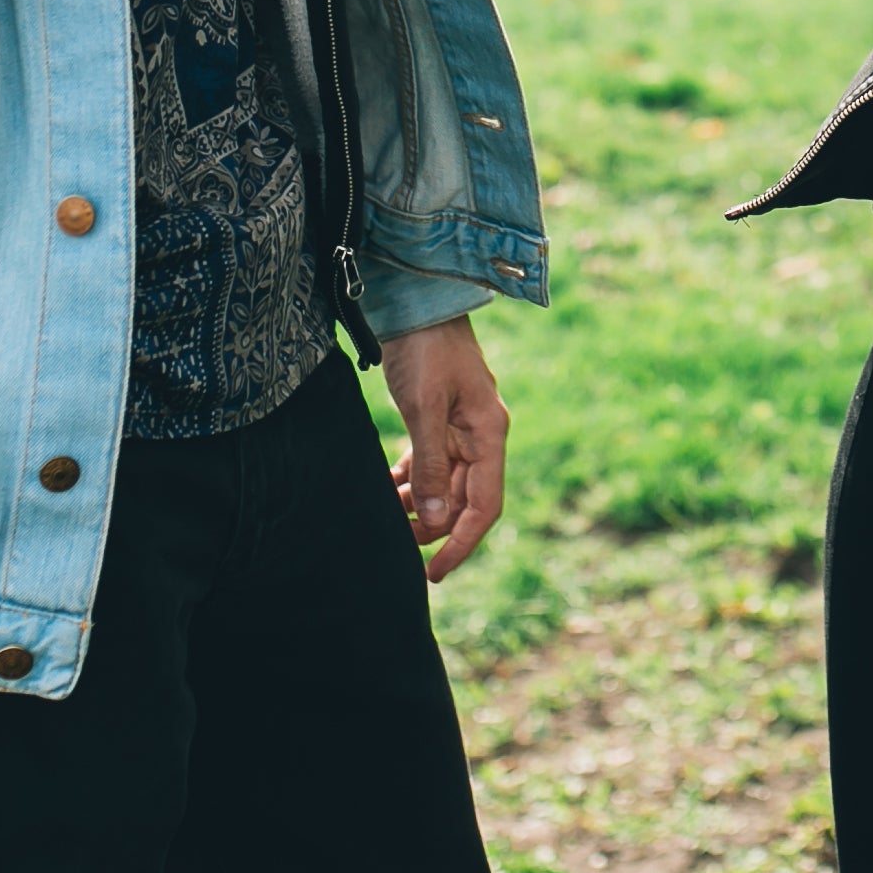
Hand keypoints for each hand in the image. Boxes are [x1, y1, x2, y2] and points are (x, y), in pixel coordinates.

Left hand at [377, 312, 509, 580]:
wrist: (417, 300)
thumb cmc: (425, 349)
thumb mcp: (424, 407)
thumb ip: (428, 463)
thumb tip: (432, 516)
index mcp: (489, 434)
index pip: (484, 506)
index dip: (462, 544)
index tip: (433, 573)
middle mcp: (481, 435)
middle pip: (462, 499)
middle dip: (430, 525)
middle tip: (392, 542)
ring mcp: (462, 427)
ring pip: (443, 484)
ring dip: (417, 503)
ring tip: (383, 513)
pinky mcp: (440, 418)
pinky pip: (430, 462)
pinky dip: (410, 478)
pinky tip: (386, 486)